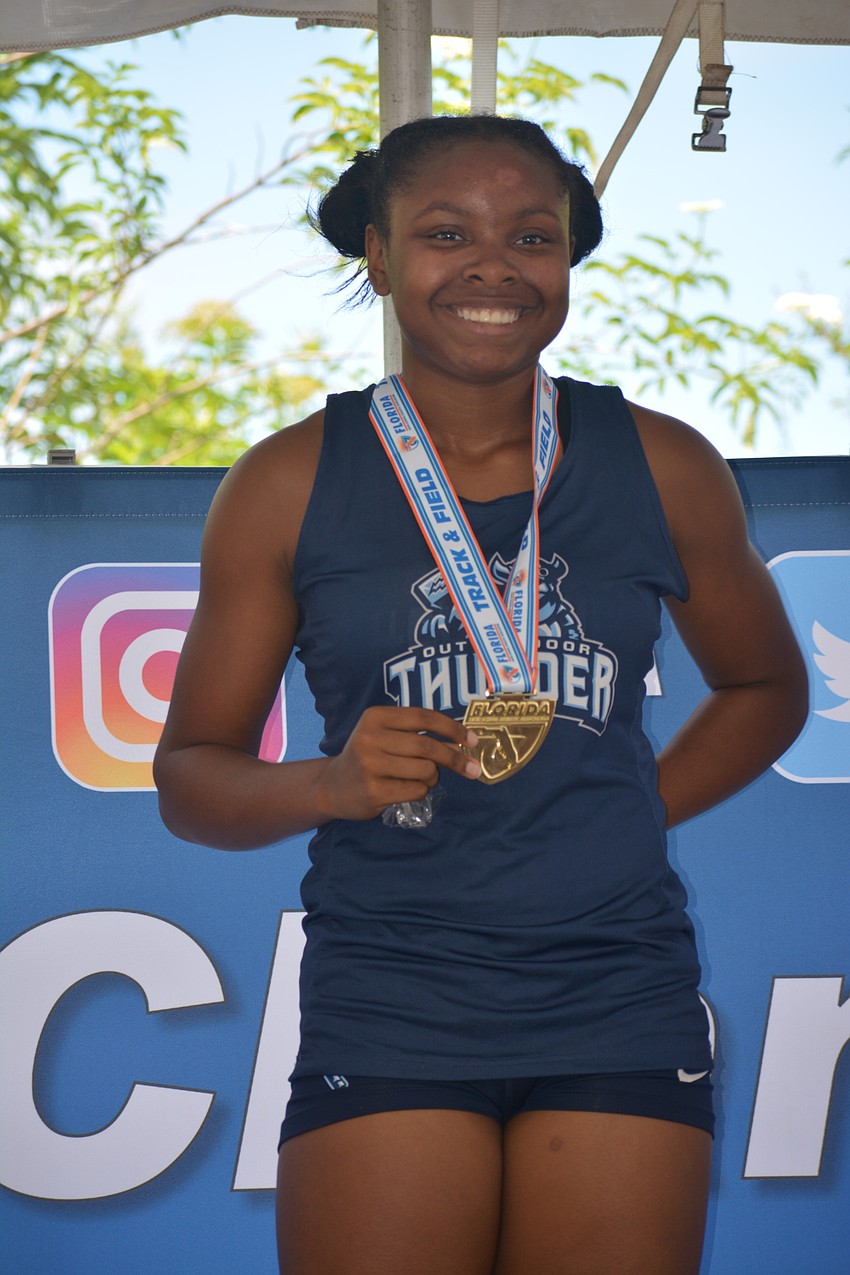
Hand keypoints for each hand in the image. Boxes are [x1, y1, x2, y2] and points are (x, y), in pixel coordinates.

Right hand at [312, 706, 480, 821]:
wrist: (333, 786)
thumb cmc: (369, 756)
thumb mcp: (389, 737)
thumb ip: (421, 736)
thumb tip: (463, 744)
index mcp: (375, 717)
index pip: (423, 717)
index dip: (452, 728)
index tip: (472, 741)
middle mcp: (369, 738)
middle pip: (427, 746)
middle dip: (454, 758)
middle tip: (472, 769)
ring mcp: (369, 765)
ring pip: (425, 770)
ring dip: (433, 777)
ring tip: (420, 778)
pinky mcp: (373, 791)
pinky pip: (416, 791)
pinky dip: (421, 791)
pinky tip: (406, 789)